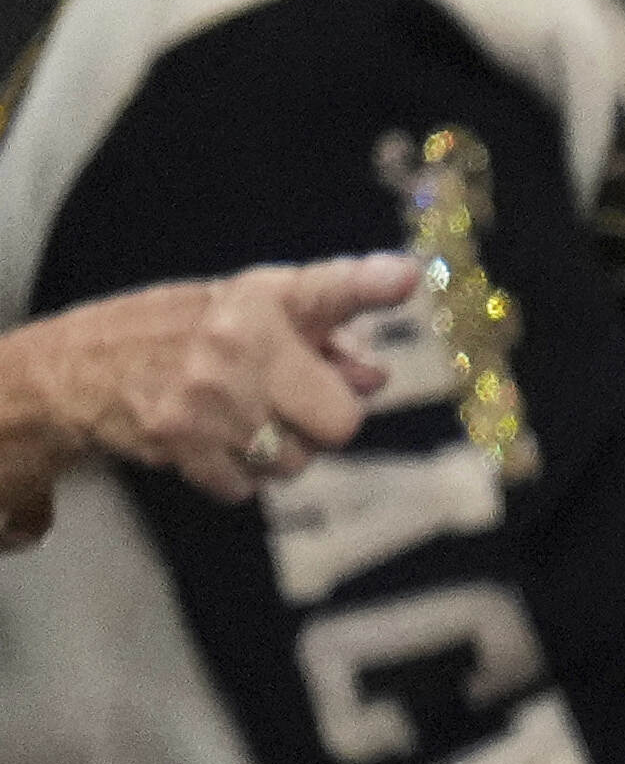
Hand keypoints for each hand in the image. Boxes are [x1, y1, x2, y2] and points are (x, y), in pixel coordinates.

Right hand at [0, 254, 417, 522]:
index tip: (404, 276)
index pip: (327, 290)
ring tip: (241, 416)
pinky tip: (212, 438)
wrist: (80, 365)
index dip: (369, 283)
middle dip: (325, 421)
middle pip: (342, 422)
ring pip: (297, 462)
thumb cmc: (189, 333)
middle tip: (288, 401)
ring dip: (280, 451)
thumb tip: (373, 378)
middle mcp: (238, 345)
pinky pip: (250, 487)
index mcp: (263, 301)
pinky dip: (238, 474)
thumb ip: (326, 337)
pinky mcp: (182, 443)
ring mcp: (209, 398)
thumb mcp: (254, 312)